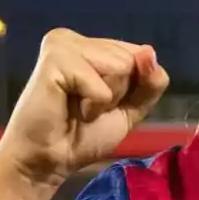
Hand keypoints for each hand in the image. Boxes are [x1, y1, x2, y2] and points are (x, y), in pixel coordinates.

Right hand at [0, 29, 168, 195]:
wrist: (47, 160)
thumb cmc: (83, 135)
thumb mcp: (131, 109)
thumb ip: (150, 82)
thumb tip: (148, 51)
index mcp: (94, 45)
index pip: (142, 56)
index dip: (132, 90)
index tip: (101, 103)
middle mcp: (77, 39)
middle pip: (133, 61)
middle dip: (118, 94)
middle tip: (85, 108)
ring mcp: (64, 44)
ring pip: (122, 67)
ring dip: (105, 99)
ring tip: (77, 106)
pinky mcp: (55, 58)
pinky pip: (101, 84)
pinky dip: (93, 105)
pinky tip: (68, 106)